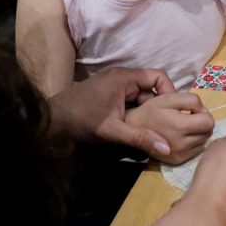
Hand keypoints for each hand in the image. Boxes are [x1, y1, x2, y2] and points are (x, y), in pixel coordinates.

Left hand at [48, 66, 176, 157]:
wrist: (50, 121)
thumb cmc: (79, 119)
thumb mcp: (111, 130)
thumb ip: (139, 138)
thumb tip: (167, 148)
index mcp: (124, 78)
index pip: (158, 77)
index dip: (170, 92)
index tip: (175, 113)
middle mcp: (121, 77)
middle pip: (151, 88)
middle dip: (161, 106)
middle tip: (170, 125)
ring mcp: (114, 85)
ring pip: (141, 96)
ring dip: (148, 111)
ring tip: (158, 129)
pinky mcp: (108, 95)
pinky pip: (131, 101)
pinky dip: (137, 113)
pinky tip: (140, 129)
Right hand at [125, 93, 214, 164]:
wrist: (132, 130)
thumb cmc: (151, 111)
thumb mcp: (169, 98)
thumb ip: (191, 100)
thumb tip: (203, 110)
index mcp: (180, 126)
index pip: (209, 122)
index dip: (203, 113)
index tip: (192, 110)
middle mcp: (182, 144)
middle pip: (208, 132)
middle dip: (202, 123)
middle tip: (189, 118)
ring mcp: (180, 154)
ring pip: (204, 141)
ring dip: (198, 133)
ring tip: (184, 127)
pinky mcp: (178, 161)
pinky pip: (197, 150)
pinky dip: (193, 142)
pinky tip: (181, 137)